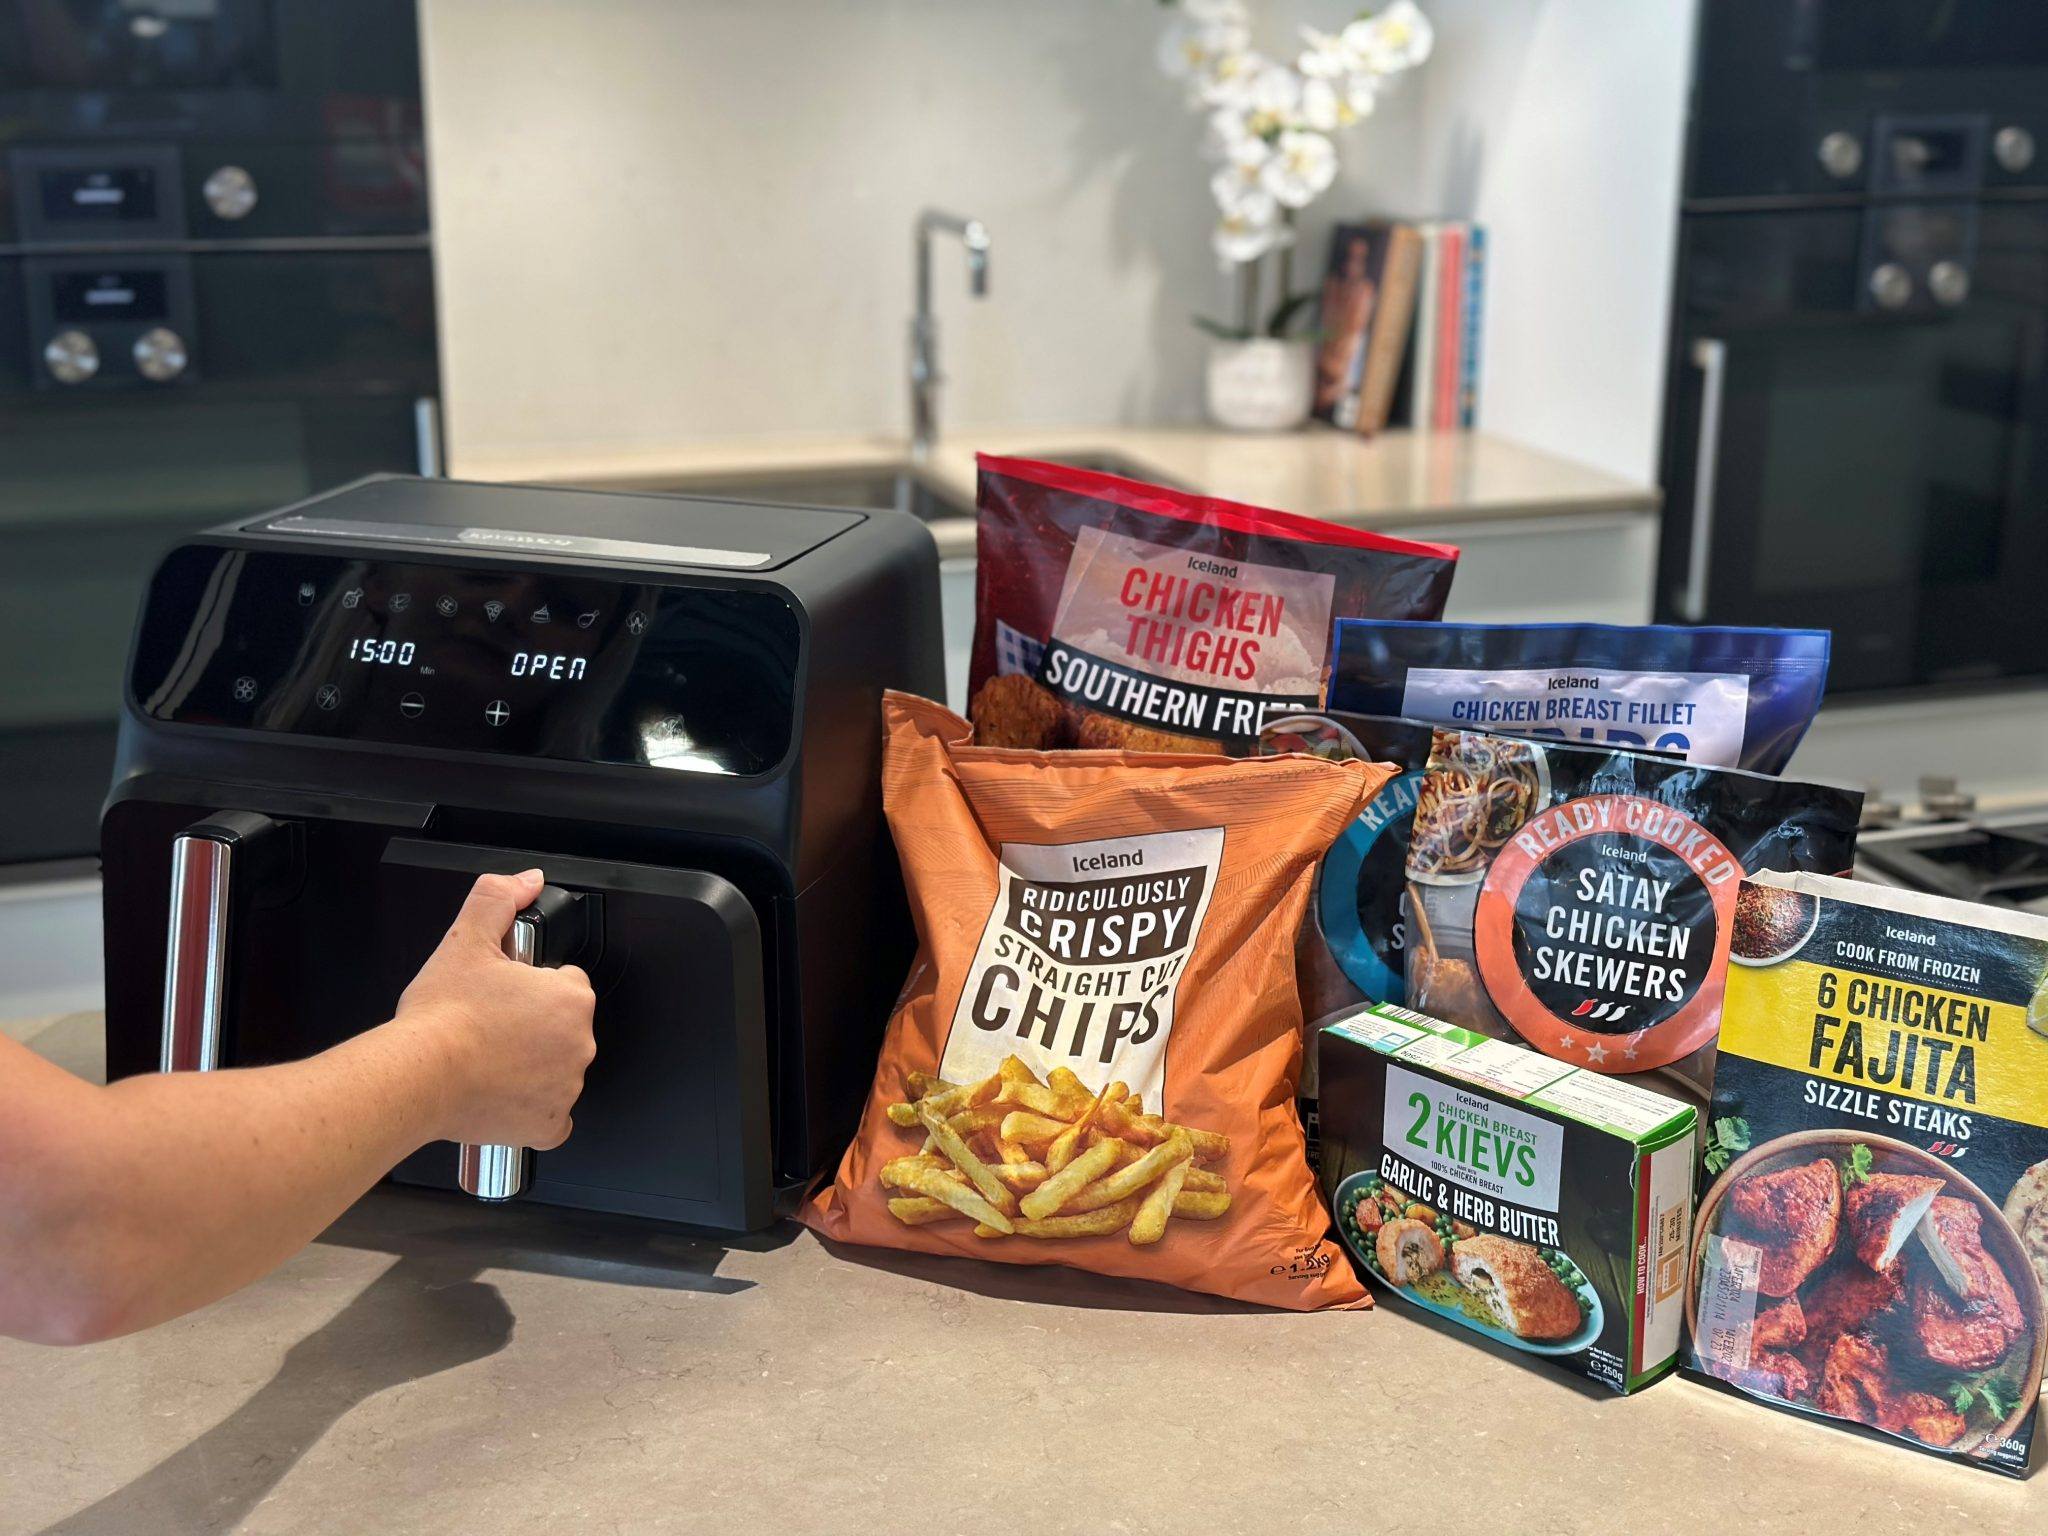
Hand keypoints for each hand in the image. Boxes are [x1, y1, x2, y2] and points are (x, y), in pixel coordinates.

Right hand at [394, 870, 596, 1149]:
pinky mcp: (548, 1124)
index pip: (567, 985)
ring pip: (557, 1070)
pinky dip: (532, 1111)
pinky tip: (503, 1095)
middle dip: (534, 1027)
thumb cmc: (441, 1018)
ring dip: (532, 1066)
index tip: (508, 996)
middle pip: (563, 1029)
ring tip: (489, 1059)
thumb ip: (498, 898)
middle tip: (493, 1027)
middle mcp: (579, 1044)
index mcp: (570, 998)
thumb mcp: (467, 938)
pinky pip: (553, 1119)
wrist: (416, 1077)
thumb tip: (525, 882)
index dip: (533, 987)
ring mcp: (566, 1087)